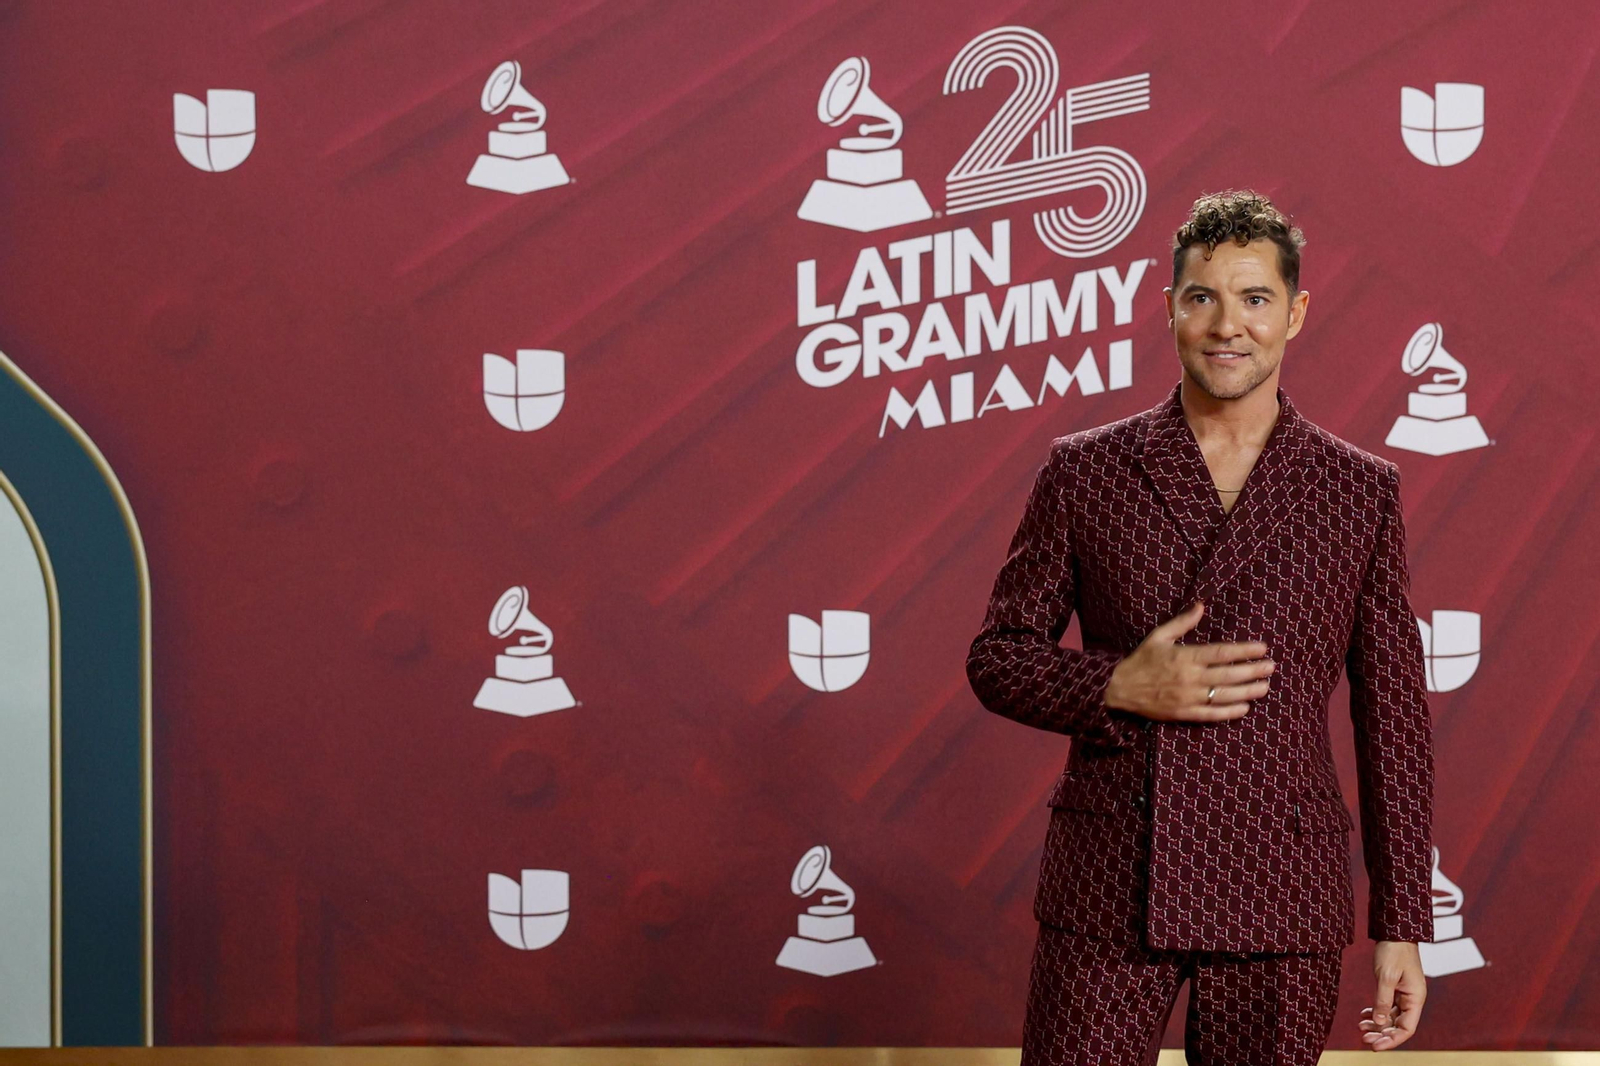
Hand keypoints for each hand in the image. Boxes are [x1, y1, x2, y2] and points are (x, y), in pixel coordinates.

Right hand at [1103, 600, 1273, 722]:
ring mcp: (1189, 697)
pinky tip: (1245, 707)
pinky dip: (1230, 712)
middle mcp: (1190, 678)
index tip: (1262, 648)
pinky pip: (1212, 714)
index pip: (1222, 653)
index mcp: (1185, 657)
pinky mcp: (1185, 713)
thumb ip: (1182, 622)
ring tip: (1265, 687)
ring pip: (1225, 695)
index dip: (1244, 651)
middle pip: (1229, 674)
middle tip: (1271, 667)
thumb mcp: (1159, 636)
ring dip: (1248, 691)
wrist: (1119, 688)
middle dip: (1253, 671)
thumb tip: (1201, 605)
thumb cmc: (1141, 660)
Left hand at [1359, 941, 1425, 1049]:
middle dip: (1382, 1034)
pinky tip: (1363, 1015)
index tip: (1374, 1046)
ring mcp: (1405, 994)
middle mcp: (1412, 999)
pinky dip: (1376, 1012)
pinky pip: (1388, 1006)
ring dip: (1377, 1023)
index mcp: (1416, 998)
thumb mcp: (1386, 976)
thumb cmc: (1394, 951)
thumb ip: (1383, 1000)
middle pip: (1399, 1025)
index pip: (1406, 1028)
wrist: (1395, 930)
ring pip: (1392, 1016)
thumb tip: (1380, 1022)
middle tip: (1363, 1037)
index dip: (1391, 1040)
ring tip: (1360, 1026)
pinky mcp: (1396, 987)